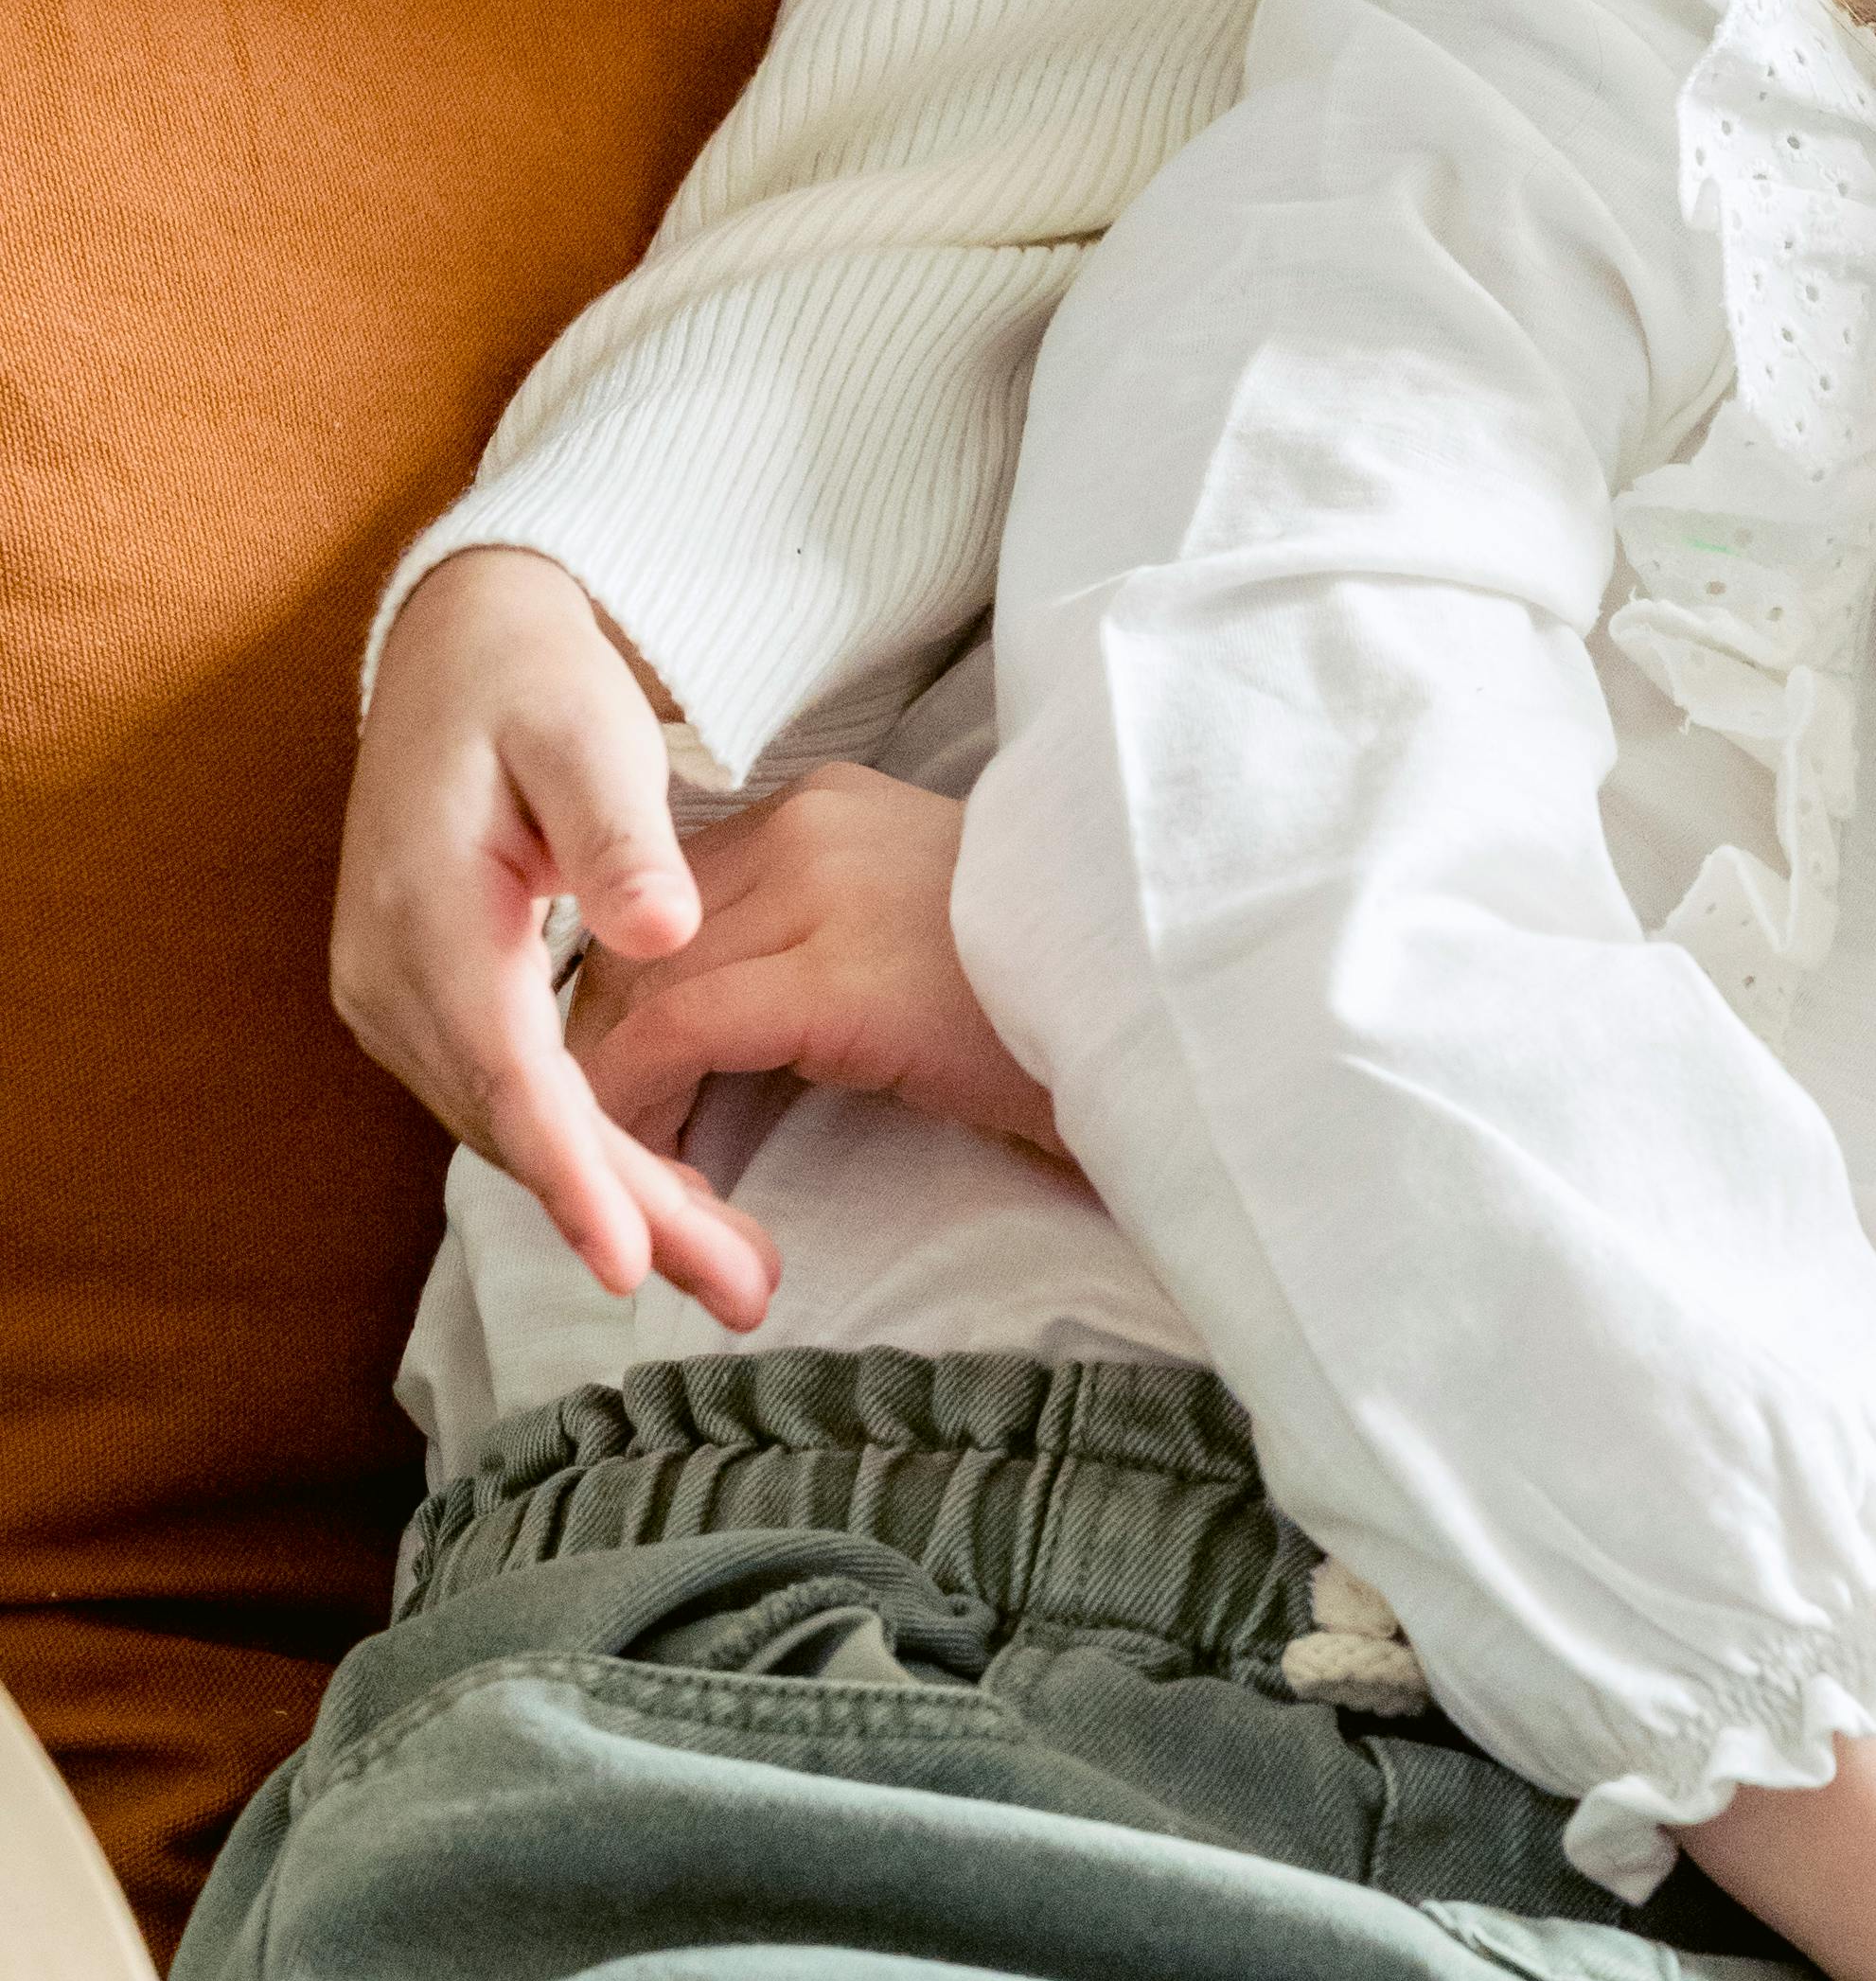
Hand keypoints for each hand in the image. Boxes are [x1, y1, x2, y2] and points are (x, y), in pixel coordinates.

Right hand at [331, 544, 778, 1324]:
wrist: (459, 650)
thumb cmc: (534, 684)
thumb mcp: (586, 733)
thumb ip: (620, 833)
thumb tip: (660, 929)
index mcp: (430, 912)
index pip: (506, 1069)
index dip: (572, 1169)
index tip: (632, 1256)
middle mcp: (390, 974)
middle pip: (514, 1126)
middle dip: (623, 1216)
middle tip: (740, 1286)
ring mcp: (396, 997)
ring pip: (510, 1130)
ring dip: (614, 1203)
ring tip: (731, 1268)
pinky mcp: (425, 1005)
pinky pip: (506, 1103)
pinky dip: (583, 1157)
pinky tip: (663, 1201)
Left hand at [571, 765, 1068, 1170]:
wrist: (1175, 1003)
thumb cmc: (1064, 994)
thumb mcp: (923, 937)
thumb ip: (827, 941)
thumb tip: (737, 1022)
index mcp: (836, 808)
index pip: (669, 892)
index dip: (627, 992)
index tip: (622, 1078)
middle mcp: (813, 823)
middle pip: (637, 933)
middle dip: (602, 1042)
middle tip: (595, 1142)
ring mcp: (820, 891)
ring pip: (641, 985)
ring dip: (610, 1087)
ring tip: (616, 1172)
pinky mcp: (831, 979)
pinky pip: (675, 1038)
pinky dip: (638, 1109)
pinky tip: (642, 1173)